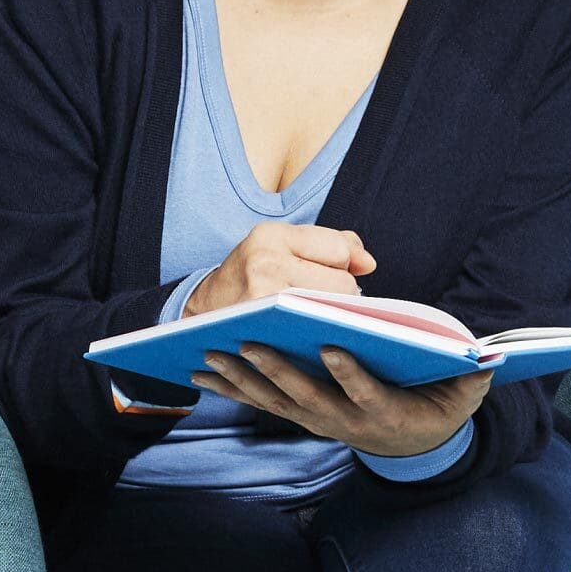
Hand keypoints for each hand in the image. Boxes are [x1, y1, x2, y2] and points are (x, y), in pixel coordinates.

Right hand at [184, 223, 376, 317]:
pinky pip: (315, 336)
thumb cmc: (255, 274)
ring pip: (331, 312)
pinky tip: (311, 336)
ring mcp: (260, 299)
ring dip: (333, 317)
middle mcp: (263, 262)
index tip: (330, 273)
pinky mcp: (259, 332)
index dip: (343, 265)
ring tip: (316, 317)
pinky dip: (320, 336)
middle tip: (321, 301)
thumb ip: (333, 243)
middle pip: (341, 284)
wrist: (202, 312)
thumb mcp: (284, 244)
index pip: (339, 250)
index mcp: (270, 234)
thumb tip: (368, 264)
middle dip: (341, 295)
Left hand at [191, 343, 492, 456]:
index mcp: (382, 410)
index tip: (332, 346)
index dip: (350, 373)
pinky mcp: (299, 416)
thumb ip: (471, 377)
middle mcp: (343, 420)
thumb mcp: (461, 396)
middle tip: (251, 341)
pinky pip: (260, 403)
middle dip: (277, 369)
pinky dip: (231, 388)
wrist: (414, 445)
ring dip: (242, 379)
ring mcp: (316, 420)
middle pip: (306, 396)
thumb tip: (488, 358)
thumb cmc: (436, 405)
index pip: (365, 392)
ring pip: (274, 401)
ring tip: (213, 354)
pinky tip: (201, 372)